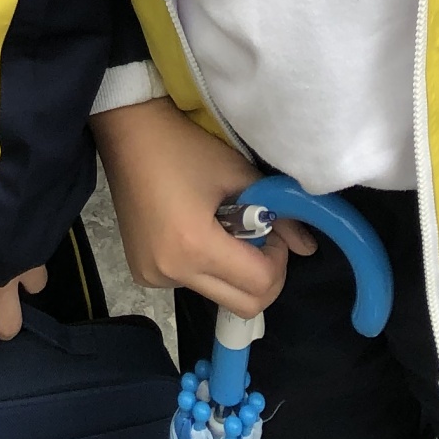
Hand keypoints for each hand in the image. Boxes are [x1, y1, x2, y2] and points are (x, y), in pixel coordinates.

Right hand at [93, 97, 312, 316]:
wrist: (130, 133)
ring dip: (233, 273)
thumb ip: (279, 214)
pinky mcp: (143, 275)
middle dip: (263, 276)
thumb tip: (308, 247)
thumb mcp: (238, 173)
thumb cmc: (185, 146)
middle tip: (258, 235)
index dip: (278, 260)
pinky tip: (193, 231)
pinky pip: (191, 285)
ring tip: (221, 227)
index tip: (271, 229)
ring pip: (218, 296)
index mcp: (195, 246)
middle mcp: (172, 272)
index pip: (259, 283)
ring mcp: (154, 278)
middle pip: (242, 305)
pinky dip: (206, 268)